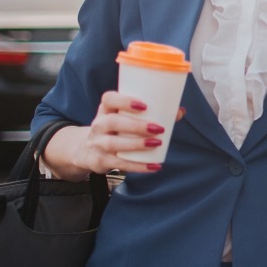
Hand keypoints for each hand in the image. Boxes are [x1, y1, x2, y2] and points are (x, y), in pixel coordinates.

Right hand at [44, 92, 186, 177]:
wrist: (87, 151)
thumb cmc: (115, 130)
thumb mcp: (124, 118)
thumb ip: (151, 114)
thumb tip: (179, 111)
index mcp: (105, 110)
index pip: (108, 99)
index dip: (124, 101)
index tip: (144, 105)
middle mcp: (99, 125)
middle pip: (112, 122)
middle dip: (136, 125)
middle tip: (158, 128)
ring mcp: (97, 144)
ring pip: (113, 143)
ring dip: (136, 144)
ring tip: (156, 144)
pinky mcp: (100, 161)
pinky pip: (119, 164)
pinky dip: (138, 166)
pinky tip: (154, 166)